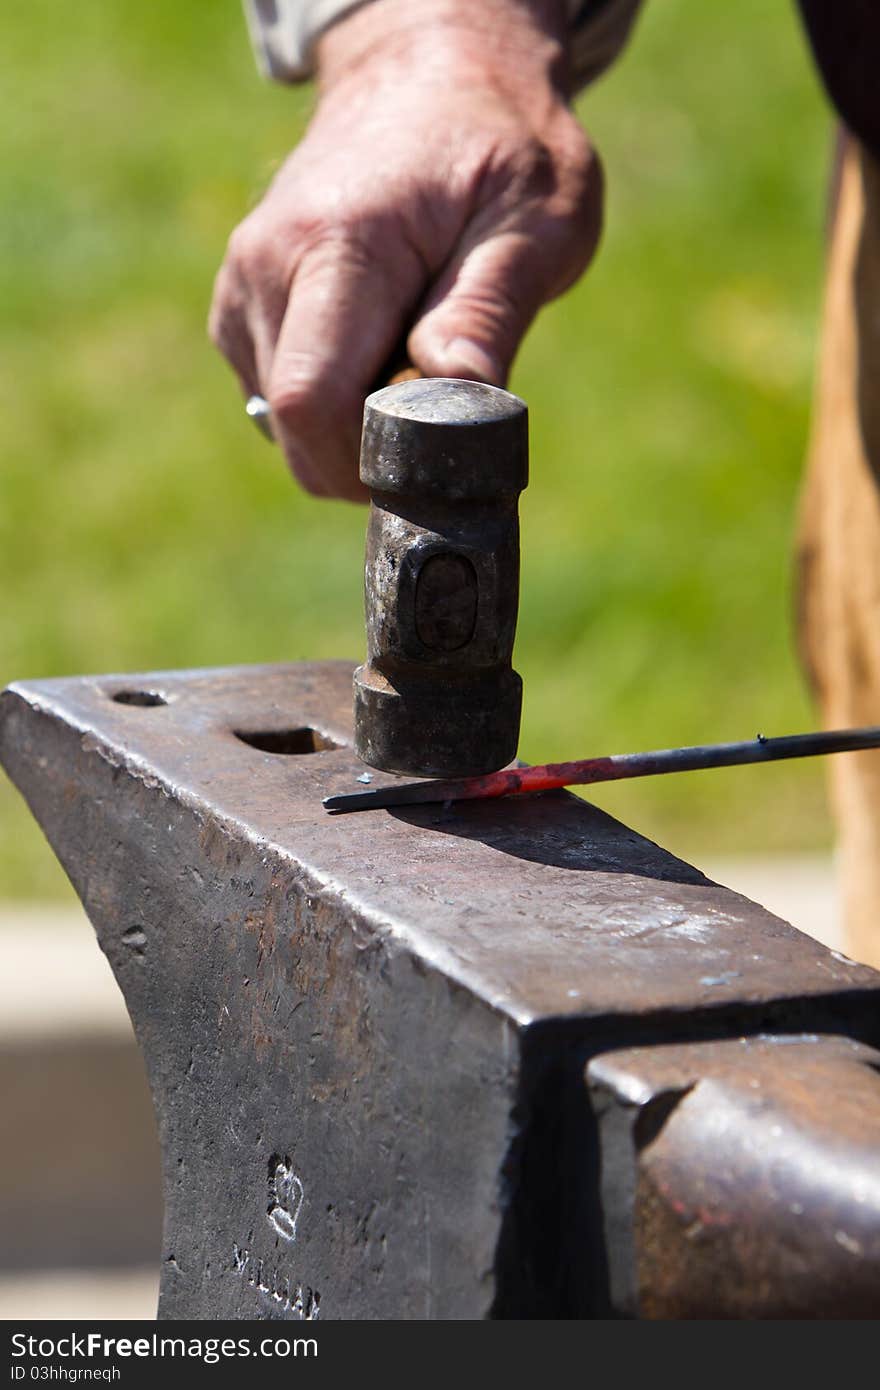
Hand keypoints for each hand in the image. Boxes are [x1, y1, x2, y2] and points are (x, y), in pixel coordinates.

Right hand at [210, 0, 602, 499]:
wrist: (427, 76)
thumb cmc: (498, 144)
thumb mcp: (538, 217)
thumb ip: (489, 306)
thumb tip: (450, 390)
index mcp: (336, 243)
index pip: (312, 399)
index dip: (372, 459)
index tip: (439, 452)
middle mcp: (264, 267)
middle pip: (295, 428)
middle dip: (370, 455)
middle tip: (442, 411)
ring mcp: (241, 289)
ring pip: (284, 424)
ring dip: (354, 428)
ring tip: (414, 357)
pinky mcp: (239, 310)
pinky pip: (278, 402)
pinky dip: (334, 406)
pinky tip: (379, 351)